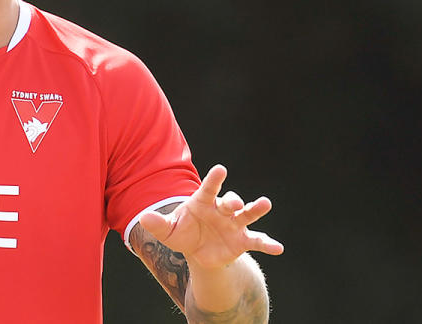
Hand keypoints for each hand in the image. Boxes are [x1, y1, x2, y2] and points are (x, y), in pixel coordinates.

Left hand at [139, 164, 283, 270]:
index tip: (220, 169)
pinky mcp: (243, 240)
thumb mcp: (168, 231)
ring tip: (265, 203)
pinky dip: (268, 244)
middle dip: (233, 200)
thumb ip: (157, 223)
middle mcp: (222, 210)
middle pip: (230, 200)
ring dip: (257, 208)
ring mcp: (234, 224)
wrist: (198, 252)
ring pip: (248, 214)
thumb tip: (143, 217)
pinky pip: (258, 241)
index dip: (214, 179)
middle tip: (235, 203)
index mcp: (203, 202)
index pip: (208, 188)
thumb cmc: (183, 233)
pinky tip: (278, 248)